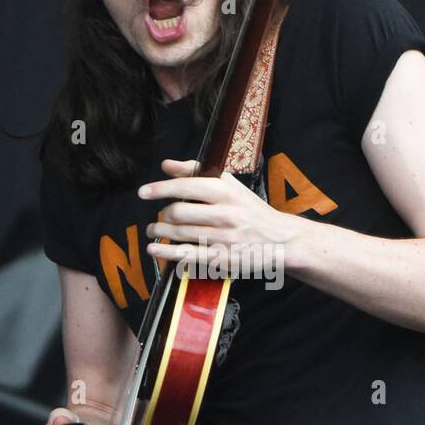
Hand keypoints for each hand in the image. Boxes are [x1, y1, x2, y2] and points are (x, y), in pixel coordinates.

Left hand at [138, 158, 294, 267]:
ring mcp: (224, 237)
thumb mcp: (230, 186)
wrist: (281, 241)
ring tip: (153, 231)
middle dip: (161, 216)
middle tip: (157, 219)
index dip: (160, 189)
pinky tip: (154, 249)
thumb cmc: (251, 211)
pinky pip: (188, 255)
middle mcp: (226, 213)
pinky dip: (167, 253)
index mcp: (226, 191)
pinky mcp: (223, 259)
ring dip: (159, 233)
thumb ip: (196, 172)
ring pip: (180, 234)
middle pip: (178, 212)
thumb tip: (167, 165)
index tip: (143, 192)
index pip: (186, 186)